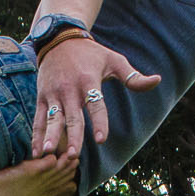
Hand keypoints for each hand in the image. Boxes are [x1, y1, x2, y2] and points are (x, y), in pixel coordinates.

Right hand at [31, 39, 161, 159]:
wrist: (59, 39)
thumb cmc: (91, 54)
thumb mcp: (114, 60)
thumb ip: (133, 76)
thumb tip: (157, 80)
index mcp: (88, 80)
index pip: (96, 105)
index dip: (99, 122)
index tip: (102, 140)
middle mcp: (69, 89)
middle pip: (72, 116)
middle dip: (72, 136)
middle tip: (73, 155)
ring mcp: (53, 94)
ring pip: (52, 119)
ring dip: (50, 137)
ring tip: (48, 153)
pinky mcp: (42, 98)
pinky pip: (39, 119)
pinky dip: (37, 135)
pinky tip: (38, 153)